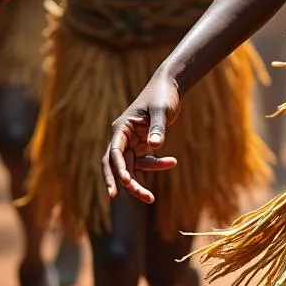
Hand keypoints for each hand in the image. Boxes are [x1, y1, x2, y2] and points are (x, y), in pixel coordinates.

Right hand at [102, 72, 179, 203]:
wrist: (170, 87)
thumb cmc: (163, 95)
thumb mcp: (162, 110)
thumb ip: (158, 127)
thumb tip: (156, 146)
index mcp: (121, 128)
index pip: (114, 152)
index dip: (117, 169)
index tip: (124, 183)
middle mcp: (122, 137)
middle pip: (118, 165)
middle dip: (124, 183)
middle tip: (131, 198)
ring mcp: (131, 143)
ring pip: (130, 168)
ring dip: (139, 182)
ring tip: (151, 198)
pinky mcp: (142, 145)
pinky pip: (145, 161)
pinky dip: (156, 165)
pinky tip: (172, 162)